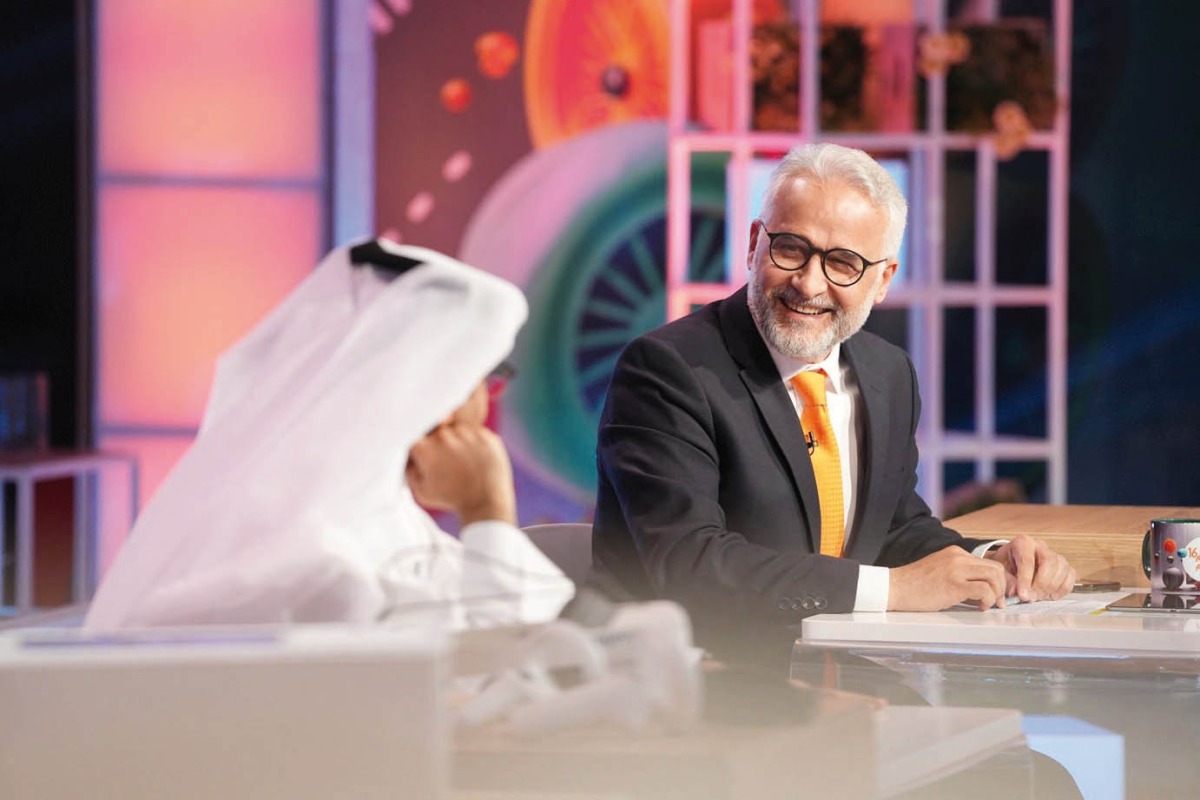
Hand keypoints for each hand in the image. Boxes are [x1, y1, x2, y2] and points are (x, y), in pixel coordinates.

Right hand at [405, 422, 516, 525]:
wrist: (485, 504)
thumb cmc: (451, 499)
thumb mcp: (421, 490)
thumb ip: (409, 469)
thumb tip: (409, 456)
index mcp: (424, 448)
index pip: (415, 437)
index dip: (419, 447)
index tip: (424, 458)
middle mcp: (444, 436)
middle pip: (436, 431)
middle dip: (438, 444)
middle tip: (446, 462)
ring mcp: (467, 434)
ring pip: (457, 430)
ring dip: (458, 442)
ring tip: (463, 464)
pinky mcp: (486, 436)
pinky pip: (476, 434)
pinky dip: (475, 445)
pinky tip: (476, 461)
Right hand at [888, 545, 1009, 610]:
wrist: (895, 588)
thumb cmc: (914, 585)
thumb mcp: (939, 570)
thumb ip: (959, 573)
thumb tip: (980, 588)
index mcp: (955, 552)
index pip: (987, 562)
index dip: (997, 580)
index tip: (996, 593)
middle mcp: (958, 557)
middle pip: (995, 568)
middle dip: (1002, 587)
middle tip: (998, 602)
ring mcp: (956, 569)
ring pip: (994, 576)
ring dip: (997, 594)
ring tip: (988, 605)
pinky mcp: (954, 584)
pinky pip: (984, 590)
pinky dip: (988, 600)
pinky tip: (979, 606)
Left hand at [984, 534, 1075, 601]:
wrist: (1012, 564)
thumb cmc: (1006, 565)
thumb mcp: (1000, 571)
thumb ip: (1007, 581)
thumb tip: (1015, 592)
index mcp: (1023, 542)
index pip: (1027, 560)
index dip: (1025, 580)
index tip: (1022, 595)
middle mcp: (1040, 546)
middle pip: (1049, 563)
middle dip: (1040, 584)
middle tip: (1031, 598)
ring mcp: (1054, 554)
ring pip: (1061, 568)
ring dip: (1051, 587)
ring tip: (1038, 597)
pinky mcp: (1064, 565)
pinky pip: (1071, 575)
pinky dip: (1063, 588)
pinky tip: (1051, 596)